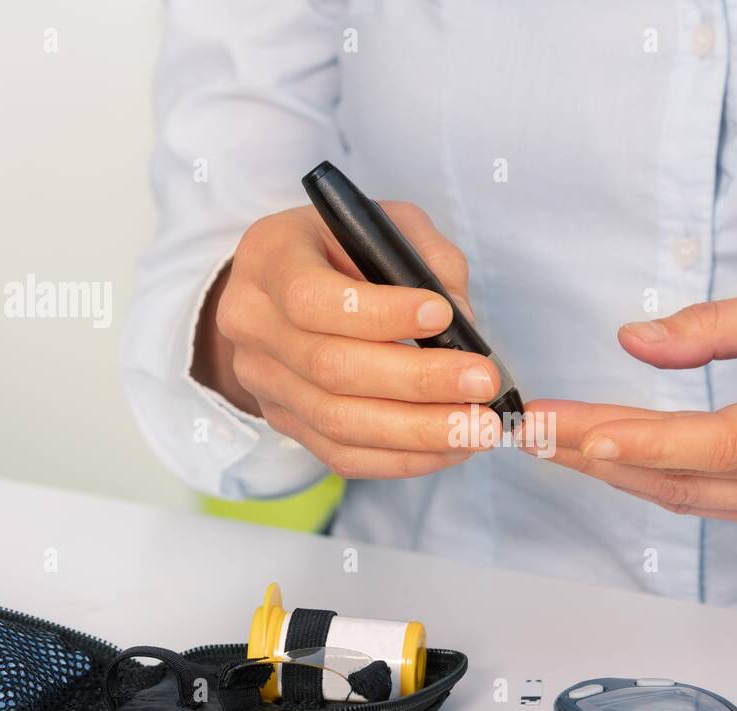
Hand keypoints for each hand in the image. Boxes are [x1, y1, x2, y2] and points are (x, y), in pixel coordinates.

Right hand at [192, 203, 501, 478]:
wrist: (286, 290)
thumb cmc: (344, 249)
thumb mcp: (384, 227)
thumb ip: (427, 260)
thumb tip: (463, 323)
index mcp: (269, 259)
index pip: (312, 298)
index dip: (380, 313)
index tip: (443, 316)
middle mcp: (253, 324)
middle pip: (332, 368)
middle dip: (418, 380)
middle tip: (483, 383)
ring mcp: (264, 382)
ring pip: (340, 421)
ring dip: (419, 430)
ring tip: (478, 426)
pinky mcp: (286, 423)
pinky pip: (343, 455)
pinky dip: (404, 458)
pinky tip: (452, 448)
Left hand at [523, 283, 736, 532]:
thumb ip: (716, 326)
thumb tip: (635, 342)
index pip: (714, 441)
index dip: (641, 439)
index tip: (573, 428)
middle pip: (684, 478)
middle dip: (597, 454)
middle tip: (532, 430)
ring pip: (686, 498)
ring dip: (612, 472)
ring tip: (549, 442)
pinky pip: (705, 502)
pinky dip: (650, 479)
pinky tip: (604, 457)